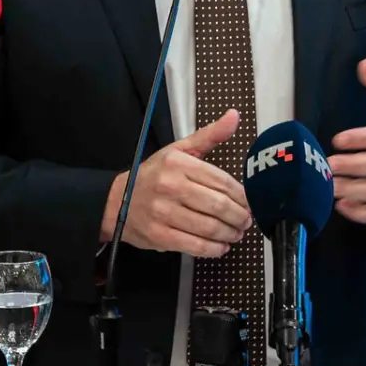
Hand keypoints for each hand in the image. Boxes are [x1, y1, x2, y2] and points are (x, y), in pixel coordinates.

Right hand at [100, 109, 252, 255]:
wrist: (116, 201)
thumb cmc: (152, 176)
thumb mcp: (178, 150)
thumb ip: (209, 135)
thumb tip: (234, 116)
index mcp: (178, 163)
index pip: (221, 181)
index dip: (241, 196)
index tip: (249, 203)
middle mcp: (170, 186)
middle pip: (218, 205)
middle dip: (239, 217)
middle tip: (246, 221)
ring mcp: (163, 212)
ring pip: (209, 227)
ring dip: (230, 233)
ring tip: (236, 233)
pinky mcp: (159, 236)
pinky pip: (195, 245)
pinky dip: (213, 249)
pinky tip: (221, 246)